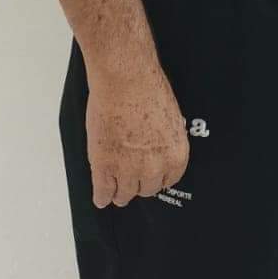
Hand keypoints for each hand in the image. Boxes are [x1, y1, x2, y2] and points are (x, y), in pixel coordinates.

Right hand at [85, 65, 189, 208]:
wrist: (125, 81)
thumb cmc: (148, 89)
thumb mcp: (170, 117)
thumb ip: (165, 139)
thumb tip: (159, 145)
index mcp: (175, 155)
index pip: (169, 180)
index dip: (158, 177)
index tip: (152, 178)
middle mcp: (154, 168)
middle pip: (147, 189)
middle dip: (140, 184)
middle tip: (133, 179)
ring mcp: (127, 170)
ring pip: (125, 195)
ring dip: (120, 193)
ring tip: (115, 190)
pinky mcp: (104, 167)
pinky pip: (103, 192)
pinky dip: (101, 196)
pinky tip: (101, 198)